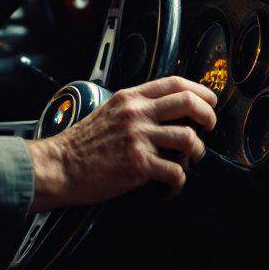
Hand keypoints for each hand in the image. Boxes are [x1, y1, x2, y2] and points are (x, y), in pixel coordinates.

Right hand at [25, 76, 217, 211]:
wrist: (59, 165)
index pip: (175, 82)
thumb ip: (135, 107)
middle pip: (189, 104)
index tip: (209, 102)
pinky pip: (176, 172)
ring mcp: (138, 138)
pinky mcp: (139, 164)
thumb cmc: (81, 143)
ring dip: (196, 153)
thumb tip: (164, 113)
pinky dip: (177, 183)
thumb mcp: (108, 110)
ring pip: (188, 138)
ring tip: (187, 161)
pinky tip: (168, 186)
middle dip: (208, 117)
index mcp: (130, 98)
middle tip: (208, 129)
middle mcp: (136, 114)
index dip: (200, 91)